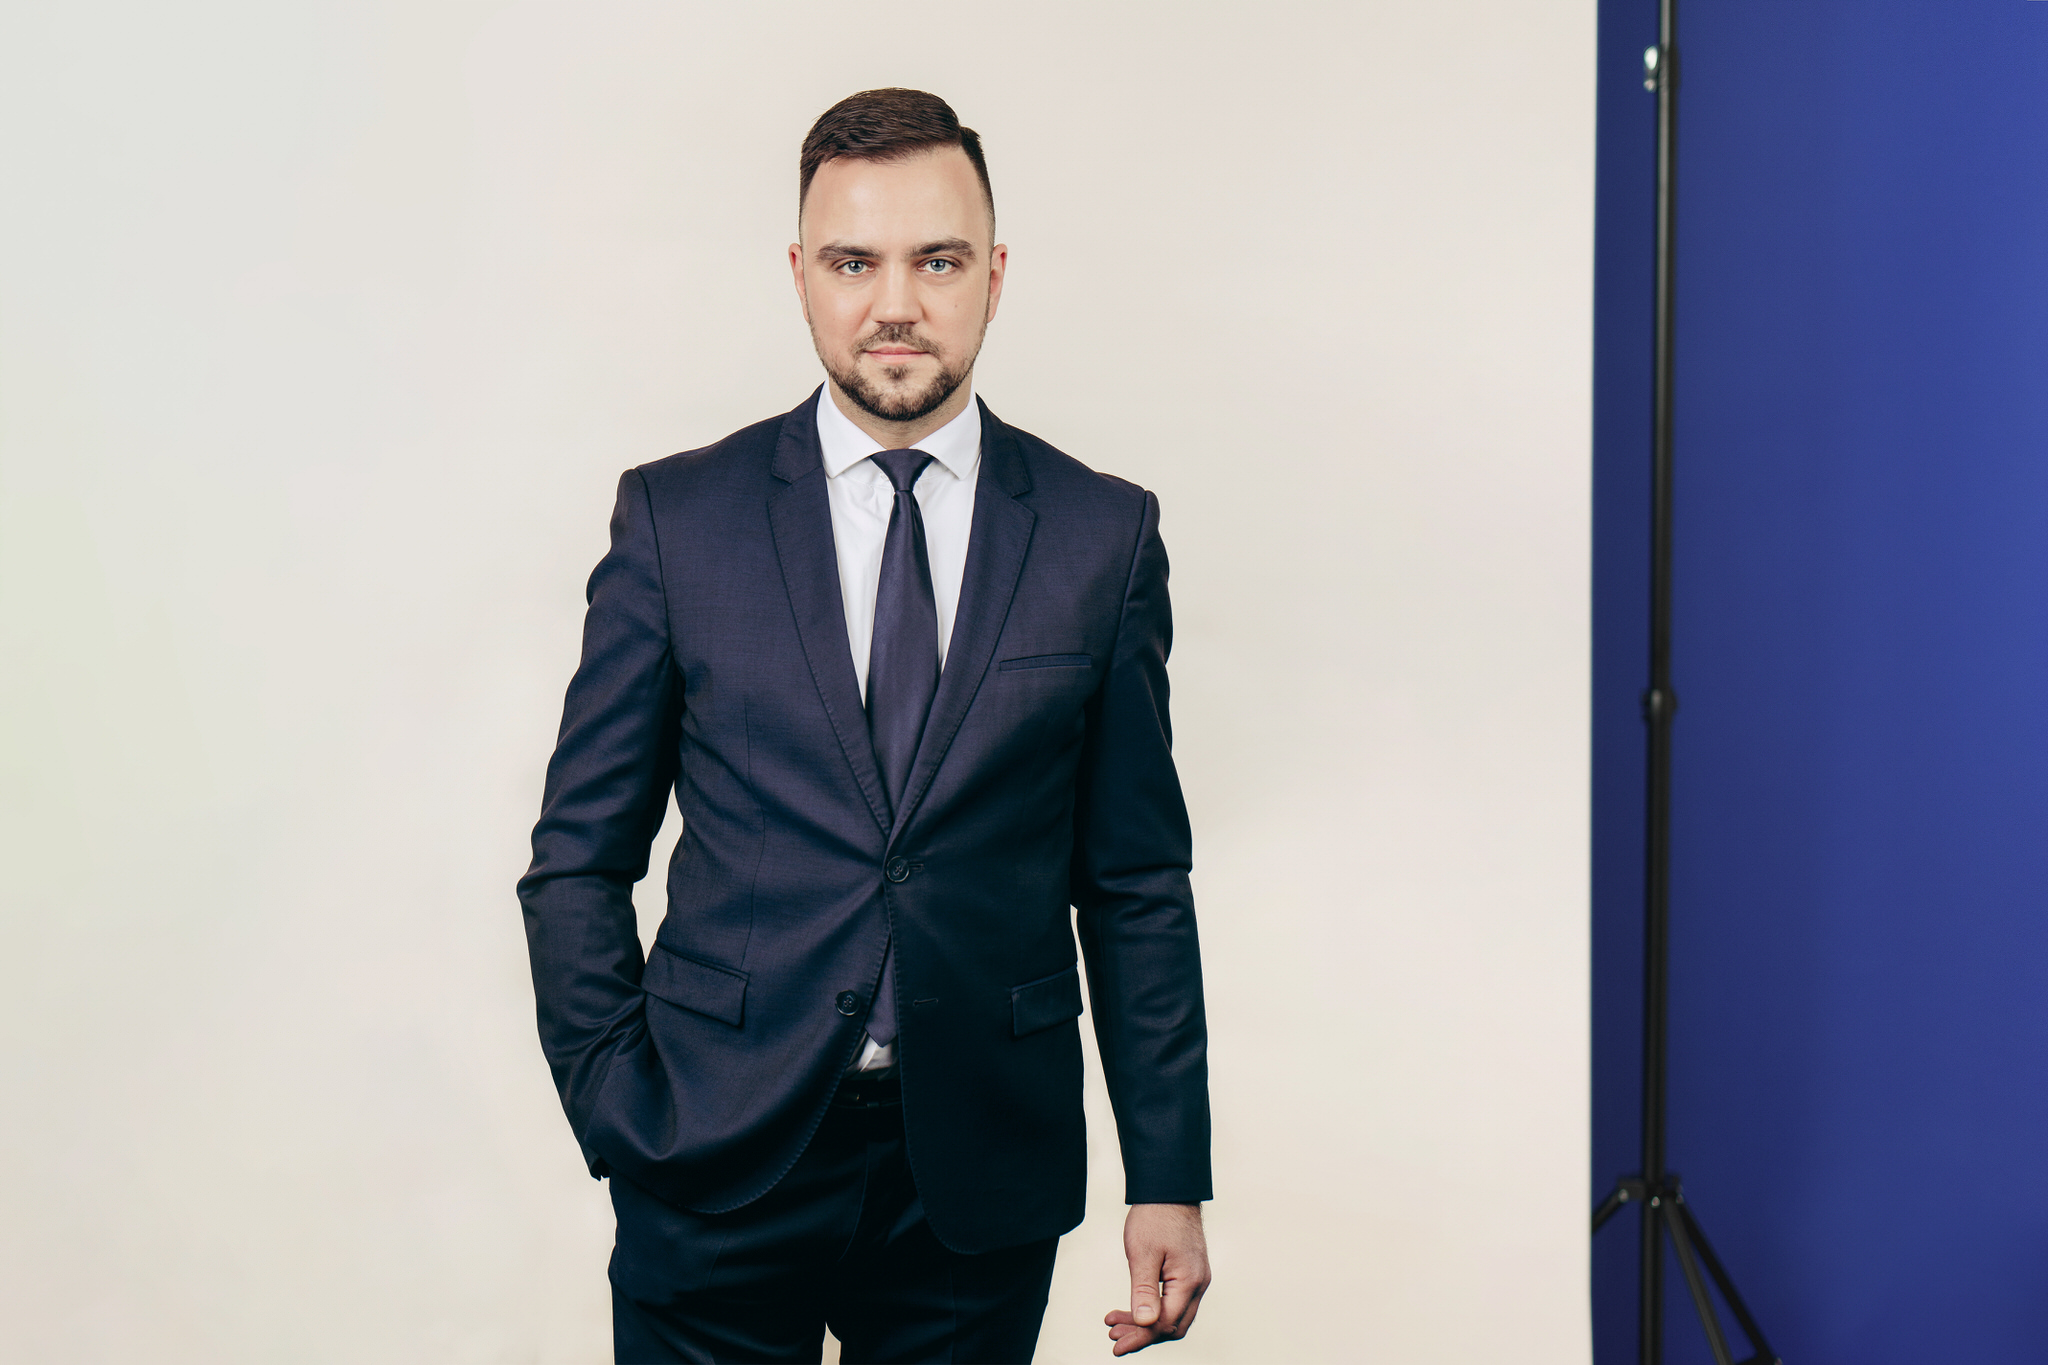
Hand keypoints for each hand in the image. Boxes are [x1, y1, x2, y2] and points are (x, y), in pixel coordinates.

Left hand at [1104, 1202, 1209, 1354]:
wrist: (1169, 1189)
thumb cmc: (1154, 1217)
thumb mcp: (1142, 1253)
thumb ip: (1144, 1290)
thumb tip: (1145, 1323)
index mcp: (1189, 1280)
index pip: (1165, 1323)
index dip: (1140, 1336)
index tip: (1116, 1343)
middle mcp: (1198, 1284)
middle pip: (1173, 1325)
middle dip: (1143, 1334)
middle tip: (1114, 1336)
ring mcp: (1197, 1278)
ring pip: (1174, 1316)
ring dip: (1146, 1324)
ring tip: (1117, 1324)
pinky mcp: (1190, 1272)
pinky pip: (1174, 1301)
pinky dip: (1154, 1309)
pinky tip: (1133, 1309)